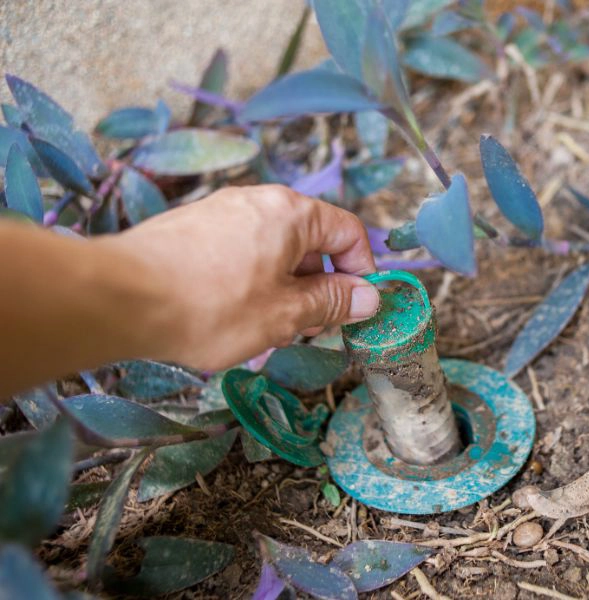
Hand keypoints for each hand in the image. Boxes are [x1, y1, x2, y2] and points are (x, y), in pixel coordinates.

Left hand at [103, 185, 377, 370]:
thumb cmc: (211, 306)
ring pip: (273, 248)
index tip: (354, 306)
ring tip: (265, 327)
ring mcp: (220, 210)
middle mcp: (257, 200)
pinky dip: (251, 279)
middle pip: (309, 239)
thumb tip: (370, 297)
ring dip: (284, 286)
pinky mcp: (192, 227)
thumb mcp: (286, 314)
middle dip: (318, 284)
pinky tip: (230, 314)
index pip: (348, 230)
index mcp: (290, 212)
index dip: (360, 270)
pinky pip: (240, 249)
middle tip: (308, 326)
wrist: (120, 298)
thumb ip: (333, 302)